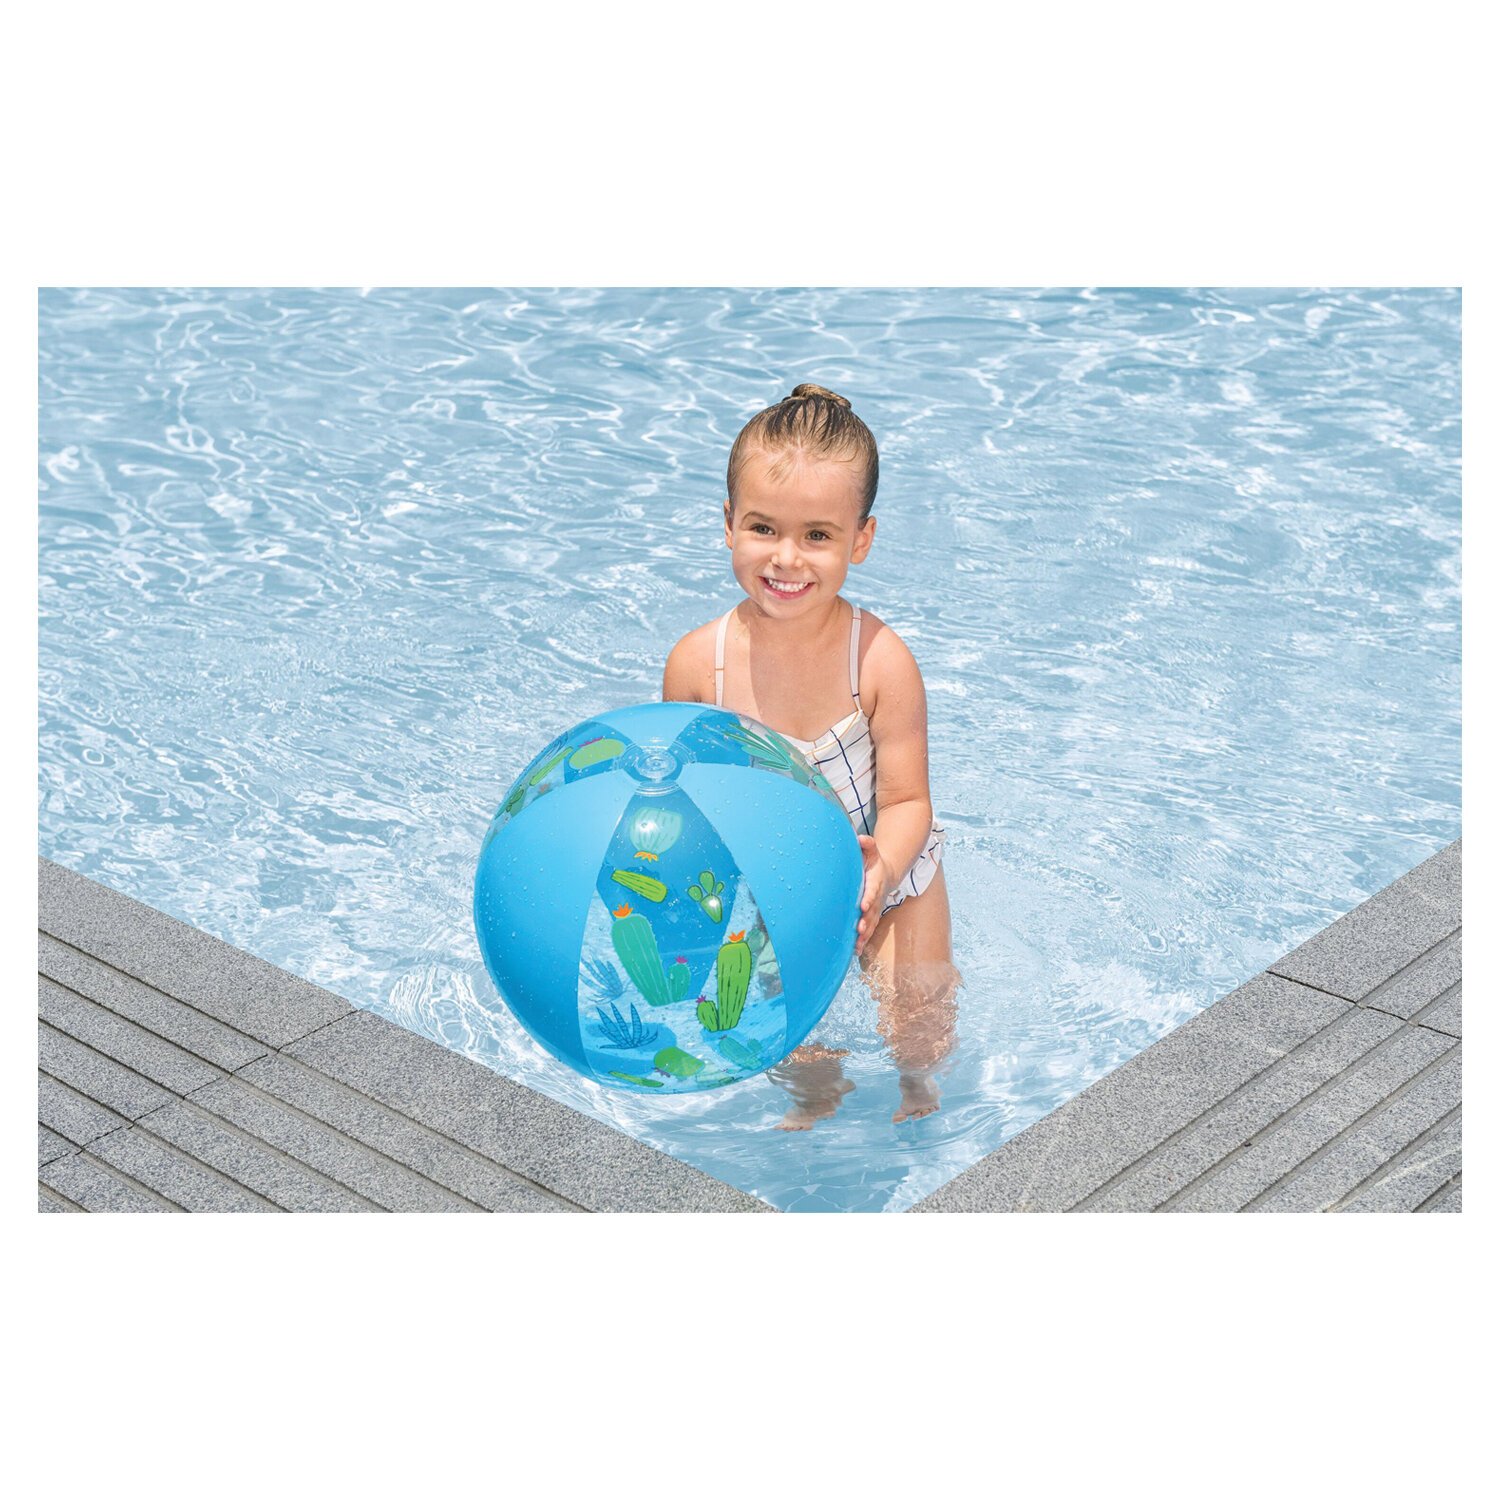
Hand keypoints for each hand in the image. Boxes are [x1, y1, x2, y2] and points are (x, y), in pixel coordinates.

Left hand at [854, 834, 893, 957]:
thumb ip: (867, 844)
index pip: (872, 891)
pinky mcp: (871, 917)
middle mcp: (876, 898)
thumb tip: (860, 839)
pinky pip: (868, 930)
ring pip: (871, 924)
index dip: (868, 898)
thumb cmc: (873, 862)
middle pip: (872, 911)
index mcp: (875, 882)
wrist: (885, 874)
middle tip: (860, 929)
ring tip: (857, 946)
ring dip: (864, 935)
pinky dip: (862, 941)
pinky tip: (855, 952)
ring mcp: (874, 909)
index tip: (863, 905)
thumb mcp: (872, 851)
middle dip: (866, 921)